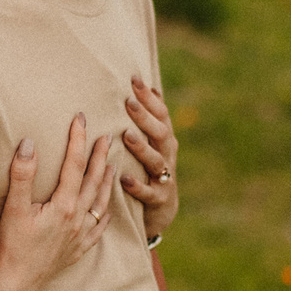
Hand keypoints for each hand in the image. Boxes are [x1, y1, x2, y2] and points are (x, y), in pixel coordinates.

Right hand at [0, 114, 114, 290]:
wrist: (17, 284)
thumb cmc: (13, 247)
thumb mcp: (14, 208)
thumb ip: (22, 175)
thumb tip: (29, 143)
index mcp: (64, 205)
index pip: (74, 164)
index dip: (78, 139)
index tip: (81, 118)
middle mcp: (78, 218)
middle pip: (93, 180)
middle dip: (99, 156)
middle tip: (107, 136)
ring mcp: (80, 235)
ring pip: (101, 202)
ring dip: (107, 181)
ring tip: (113, 165)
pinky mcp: (78, 250)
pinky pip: (99, 228)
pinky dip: (106, 214)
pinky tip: (108, 208)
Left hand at [119, 78, 179, 243]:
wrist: (161, 211)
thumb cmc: (149, 169)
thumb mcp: (152, 143)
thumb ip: (149, 118)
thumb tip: (147, 85)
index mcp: (165, 139)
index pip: (161, 114)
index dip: (149, 97)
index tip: (134, 79)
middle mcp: (167, 155)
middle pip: (160, 133)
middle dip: (145, 117)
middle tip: (129, 102)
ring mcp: (164, 178)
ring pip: (155, 161)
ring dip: (141, 148)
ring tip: (126, 135)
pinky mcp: (159, 199)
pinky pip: (148, 193)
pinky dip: (137, 185)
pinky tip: (124, 178)